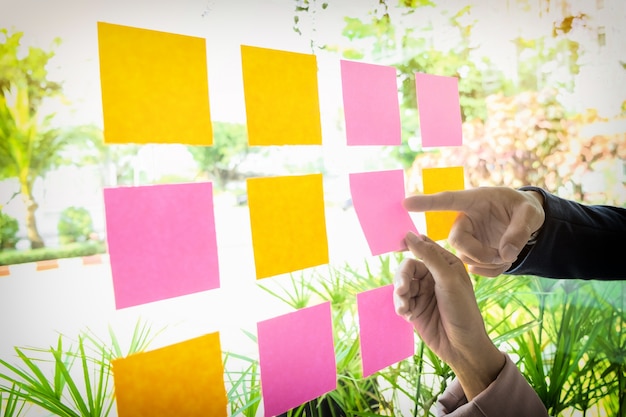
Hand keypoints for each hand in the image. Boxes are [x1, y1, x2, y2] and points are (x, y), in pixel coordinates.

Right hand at [394, 232, 504, 399]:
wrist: (462, 347)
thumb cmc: (462, 310)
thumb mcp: (448, 279)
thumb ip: (428, 256)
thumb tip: (409, 235)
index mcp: (446, 264)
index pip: (423, 247)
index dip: (409, 245)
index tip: (397, 246)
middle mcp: (433, 275)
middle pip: (407, 266)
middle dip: (402, 277)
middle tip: (402, 290)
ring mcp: (423, 292)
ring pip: (400, 283)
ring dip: (400, 294)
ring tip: (405, 307)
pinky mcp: (414, 307)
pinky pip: (399, 299)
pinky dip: (400, 305)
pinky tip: (407, 314)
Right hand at [403, 187, 544, 275]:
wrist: (527, 221)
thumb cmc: (525, 209)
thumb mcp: (531, 213)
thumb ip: (520, 231)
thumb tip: (506, 253)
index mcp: (474, 201)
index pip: (447, 201)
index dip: (426, 203)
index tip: (406, 203)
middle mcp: (465, 220)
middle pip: (456, 240)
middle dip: (479, 253)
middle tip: (504, 255)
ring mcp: (467, 238)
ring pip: (465, 258)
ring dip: (488, 262)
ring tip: (510, 253)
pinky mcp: (473, 254)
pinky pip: (476, 269)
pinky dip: (492, 270)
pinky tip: (505, 260)